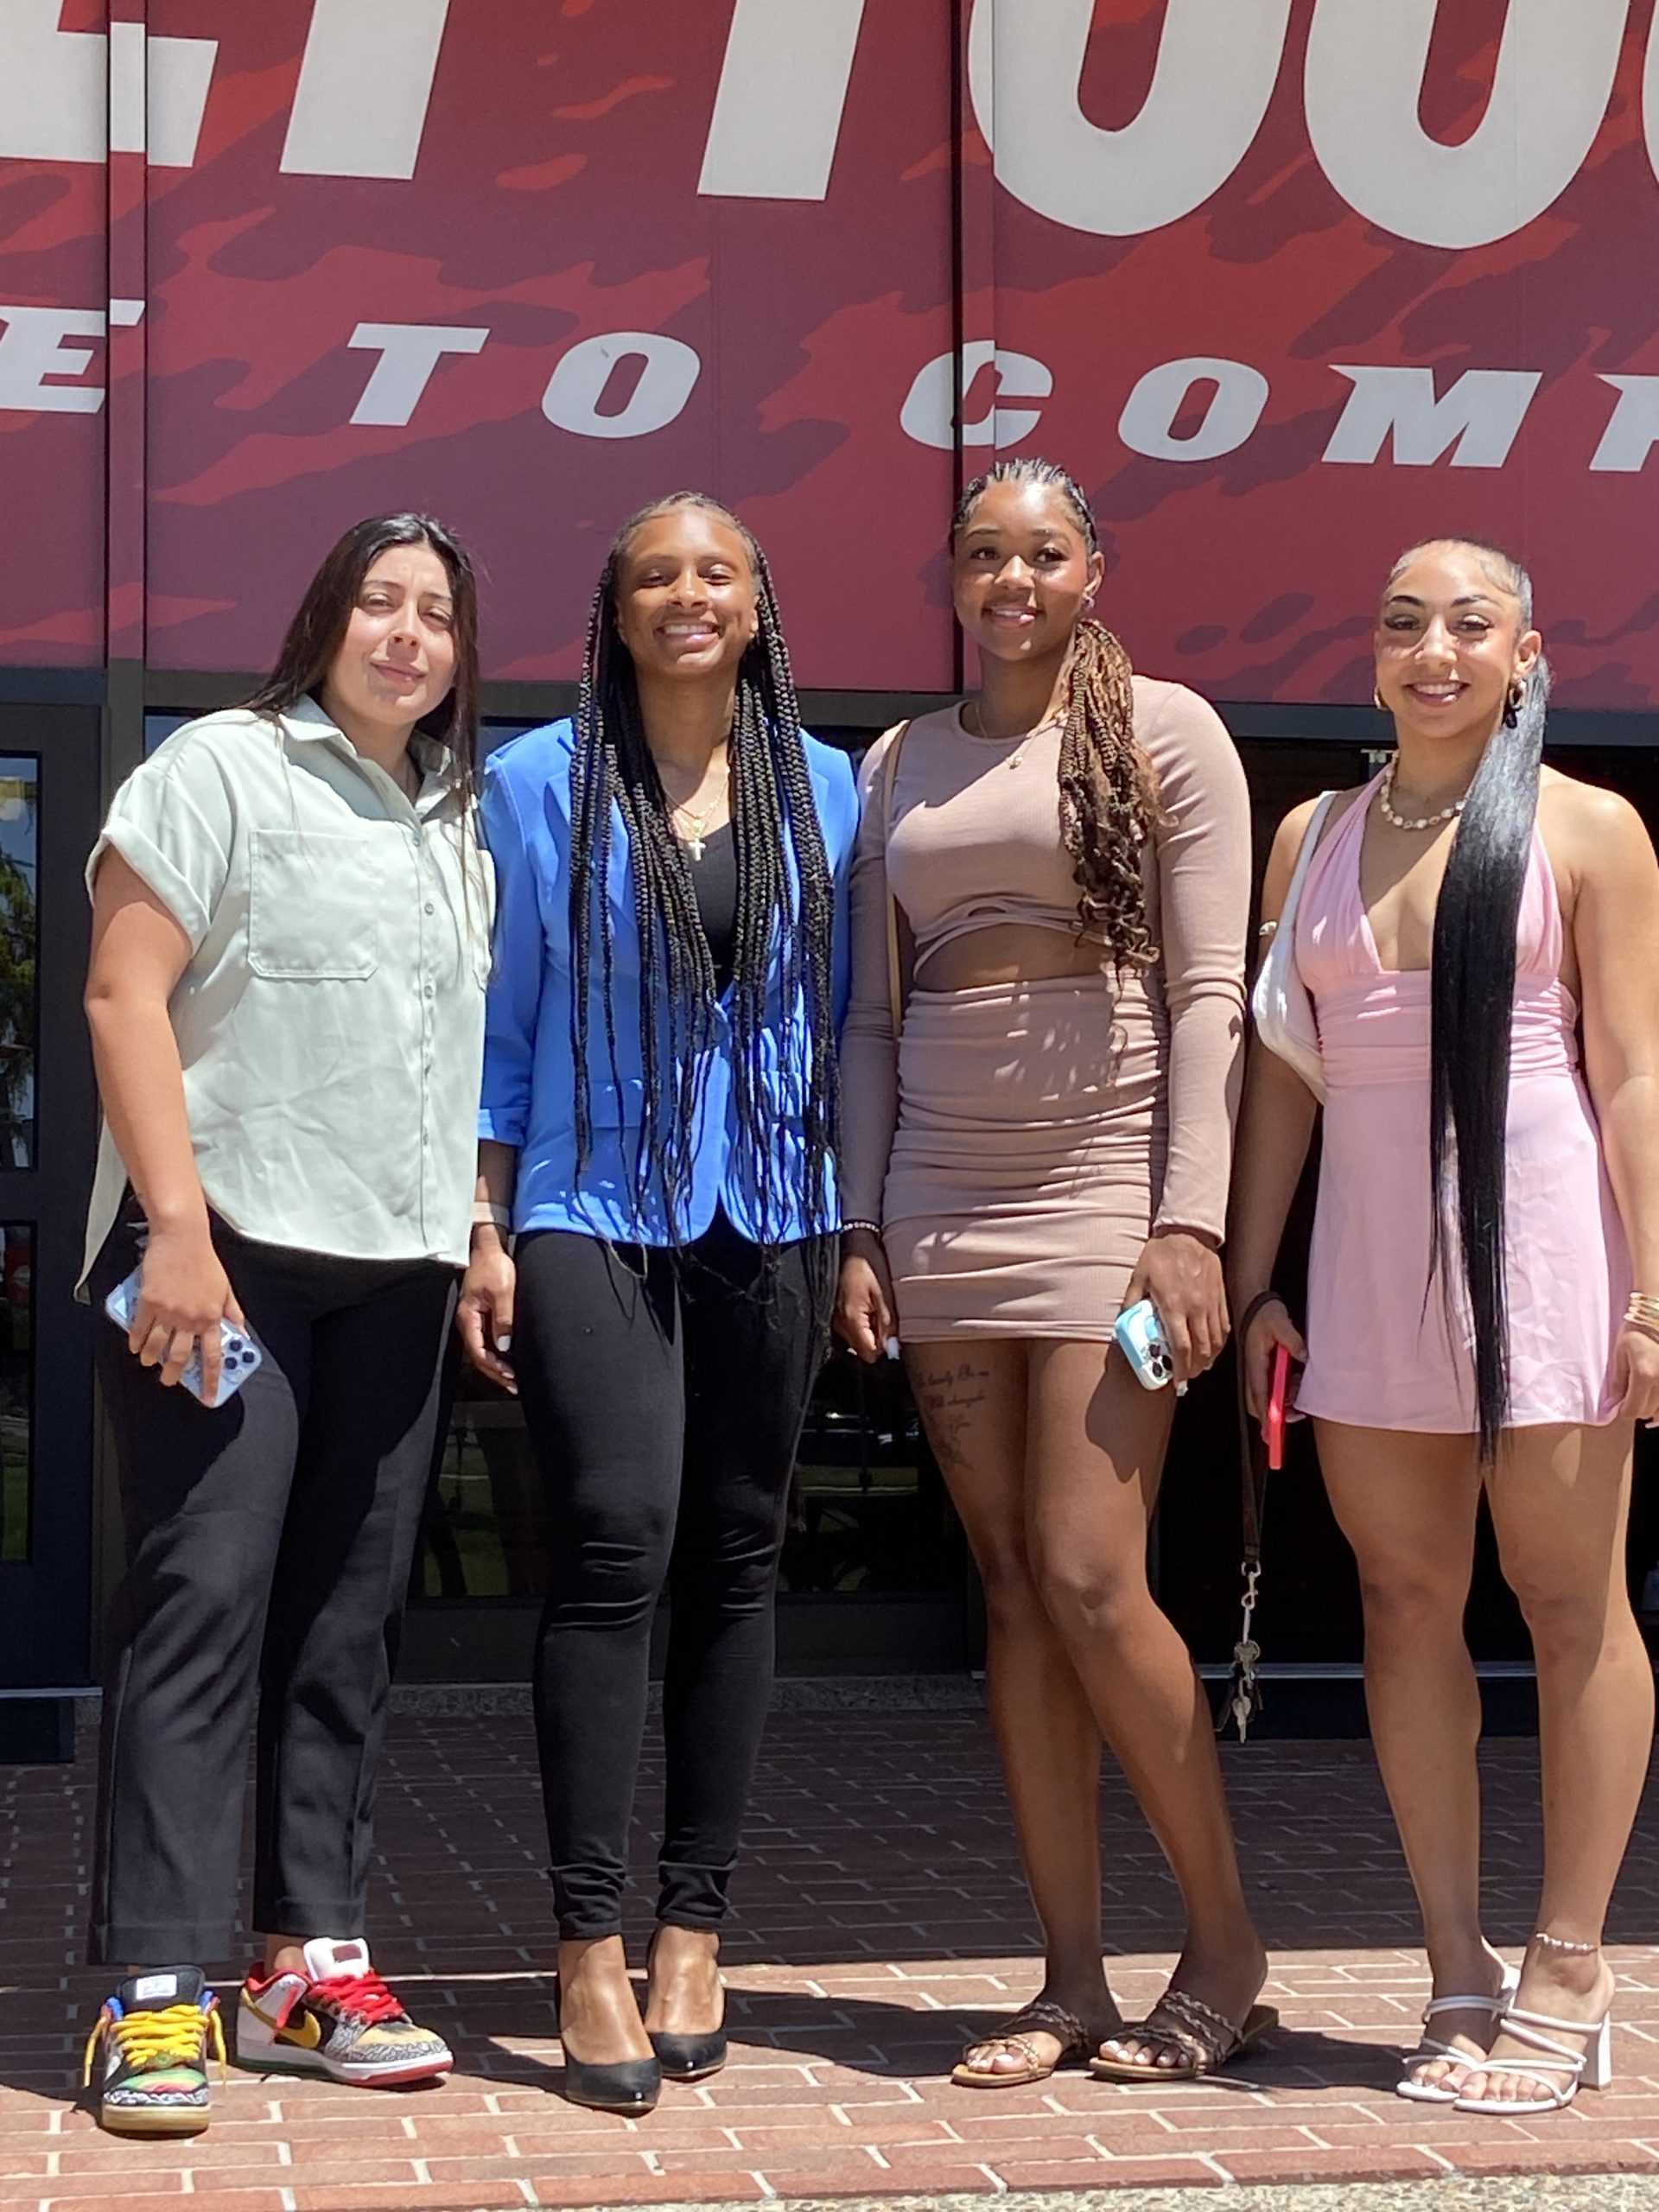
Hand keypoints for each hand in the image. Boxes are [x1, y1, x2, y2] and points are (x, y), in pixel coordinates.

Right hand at [130, 1220, 242, 1399]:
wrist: (182, 1239)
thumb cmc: (204, 1260)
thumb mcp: (226, 1287)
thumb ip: (232, 1312)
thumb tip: (240, 1330)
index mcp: (211, 1317)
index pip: (213, 1356)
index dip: (211, 1380)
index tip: (209, 1396)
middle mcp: (190, 1318)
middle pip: (181, 1357)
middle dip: (174, 1374)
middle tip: (170, 1380)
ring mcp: (168, 1312)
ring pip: (157, 1346)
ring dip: (151, 1359)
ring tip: (149, 1363)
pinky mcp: (148, 1302)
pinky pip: (139, 1329)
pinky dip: (136, 1341)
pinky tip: (135, 1346)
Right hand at [457, 1234, 516, 1393]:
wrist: (487, 1248)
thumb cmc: (493, 1265)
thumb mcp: (502, 1290)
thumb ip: (504, 1318)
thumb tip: (504, 1345)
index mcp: (468, 1317)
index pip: (478, 1351)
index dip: (494, 1367)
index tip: (511, 1376)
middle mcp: (468, 1322)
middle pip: (479, 1355)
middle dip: (496, 1373)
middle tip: (515, 1385)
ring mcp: (473, 1320)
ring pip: (483, 1350)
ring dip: (497, 1366)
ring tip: (513, 1379)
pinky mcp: (481, 1316)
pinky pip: (487, 1340)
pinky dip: (498, 1353)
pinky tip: (509, 1359)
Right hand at [834, 1232, 895, 1363]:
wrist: (852, 1245)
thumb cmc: (869, 1265)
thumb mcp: (884, 1295)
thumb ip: (887, 1325)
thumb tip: (891, 1349)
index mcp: (851, 1320)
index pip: (868, 1354)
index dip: (883, 1348)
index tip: (892, 1334)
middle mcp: (839, 1323)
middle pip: (861, 1349)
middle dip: (876, 1339)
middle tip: (885, 1317)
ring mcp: (835, 1318)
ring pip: (856, 1340)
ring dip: (869, 1330)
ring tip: (876, 1308)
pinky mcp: (834, 1312)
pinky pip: (850, 1329)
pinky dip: (861, 1323)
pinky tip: (866, 1306)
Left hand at [1125, 1231, 1227, 1386]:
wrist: (1188, 1233)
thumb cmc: (1161, 1254)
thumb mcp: (1138, 1276)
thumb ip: (1131, 1302)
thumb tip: (1123, 1323)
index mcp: (1173, 1305)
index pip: (1180, 1346)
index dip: (1180, 1369)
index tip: (1176, 1381)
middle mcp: (1195, 1307)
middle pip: (1201, 1349)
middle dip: (1194, 1369)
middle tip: (1186, 1377)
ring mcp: (1211, 1303)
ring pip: (1216, 1341)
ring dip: (1209, 1359)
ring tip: (1199, 1367)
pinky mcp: (1221, 1297)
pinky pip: (1224, 1326)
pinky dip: (1220, 1342)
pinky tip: (1213, 1348)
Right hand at [1241, 1294, 1308, 1423]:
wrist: (1255, 1303)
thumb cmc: (1264, 1314)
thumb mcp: (1280, 1323)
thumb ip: (1292, 1340)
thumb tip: (1304, 1356)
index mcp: (1255, 1363)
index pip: (1260, 1395)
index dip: (1267, 1415)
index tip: (1273, 1432)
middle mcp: (1254, 1371)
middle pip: (1259, 1403)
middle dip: (1276, 1415)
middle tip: (1297, 1414)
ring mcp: (1259, 1370)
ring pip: (1267, 1397)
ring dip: (1283, 1401)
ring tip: (1299, 1389)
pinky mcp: (1264, 1368)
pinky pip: (1273, 1387)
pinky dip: (1285, 1391)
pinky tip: (1296, 1380)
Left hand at [1614, 1324, 1658, 1426]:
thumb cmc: (1639, 1329)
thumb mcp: (1620, 1352)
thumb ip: (1617, 1381)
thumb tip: (1613, 1404)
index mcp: (1645, 1375)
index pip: (1633, 1411)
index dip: (1624, 1410)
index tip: (1621, 1403)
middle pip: (1649, 1413)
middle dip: (1638, 1406)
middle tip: (1634, 1391)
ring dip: (1653, 1404)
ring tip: (1648, 1386)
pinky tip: (1656, 1384)